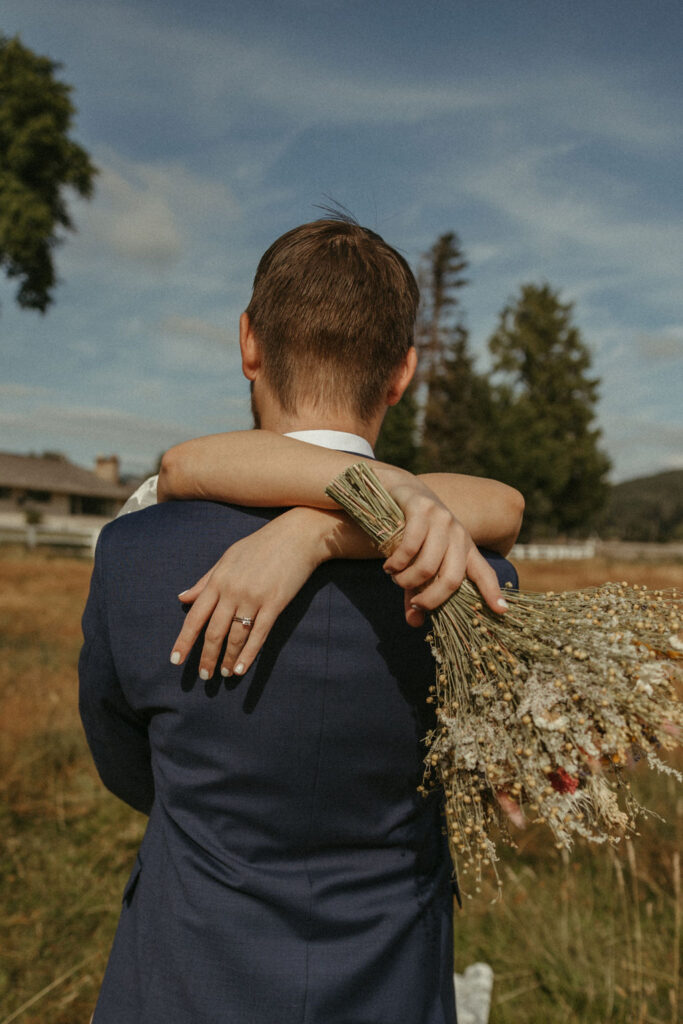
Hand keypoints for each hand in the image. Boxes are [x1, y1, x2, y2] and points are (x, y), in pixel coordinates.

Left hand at [169, 509, 327, 679]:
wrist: (297, 536)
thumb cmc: (261, 545)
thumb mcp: (228, 558)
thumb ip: (205, 580)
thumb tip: (182, 597)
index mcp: (218, 580)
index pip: (195, 616)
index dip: (184, 640)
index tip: (175, 660)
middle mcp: (232, 591)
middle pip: (214, 632)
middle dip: (207, 657)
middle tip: (204, 676)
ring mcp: (254, 598)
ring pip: (235, 637)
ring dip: (228, 659)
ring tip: (225, 674)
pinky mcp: (274, 604)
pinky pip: (259, 635)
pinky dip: (248, 655)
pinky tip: (241, 669)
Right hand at [380, 478, 508, 625]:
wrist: (398, 489)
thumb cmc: (410, 531)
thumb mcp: (418, 562)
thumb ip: (418, 591)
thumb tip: (414, 622)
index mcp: (464, 547)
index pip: (484, 572)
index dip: (493, 592)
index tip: (501, 611)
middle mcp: (457, 533)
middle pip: (453, 578)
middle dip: (432, 600)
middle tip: (416, 604)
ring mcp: (441, 519)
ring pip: (429, 566)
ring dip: (408, 581)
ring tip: (396, 579)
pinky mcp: (422, 509)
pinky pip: (410, 547)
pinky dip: (397, 563)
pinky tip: (389, 566)